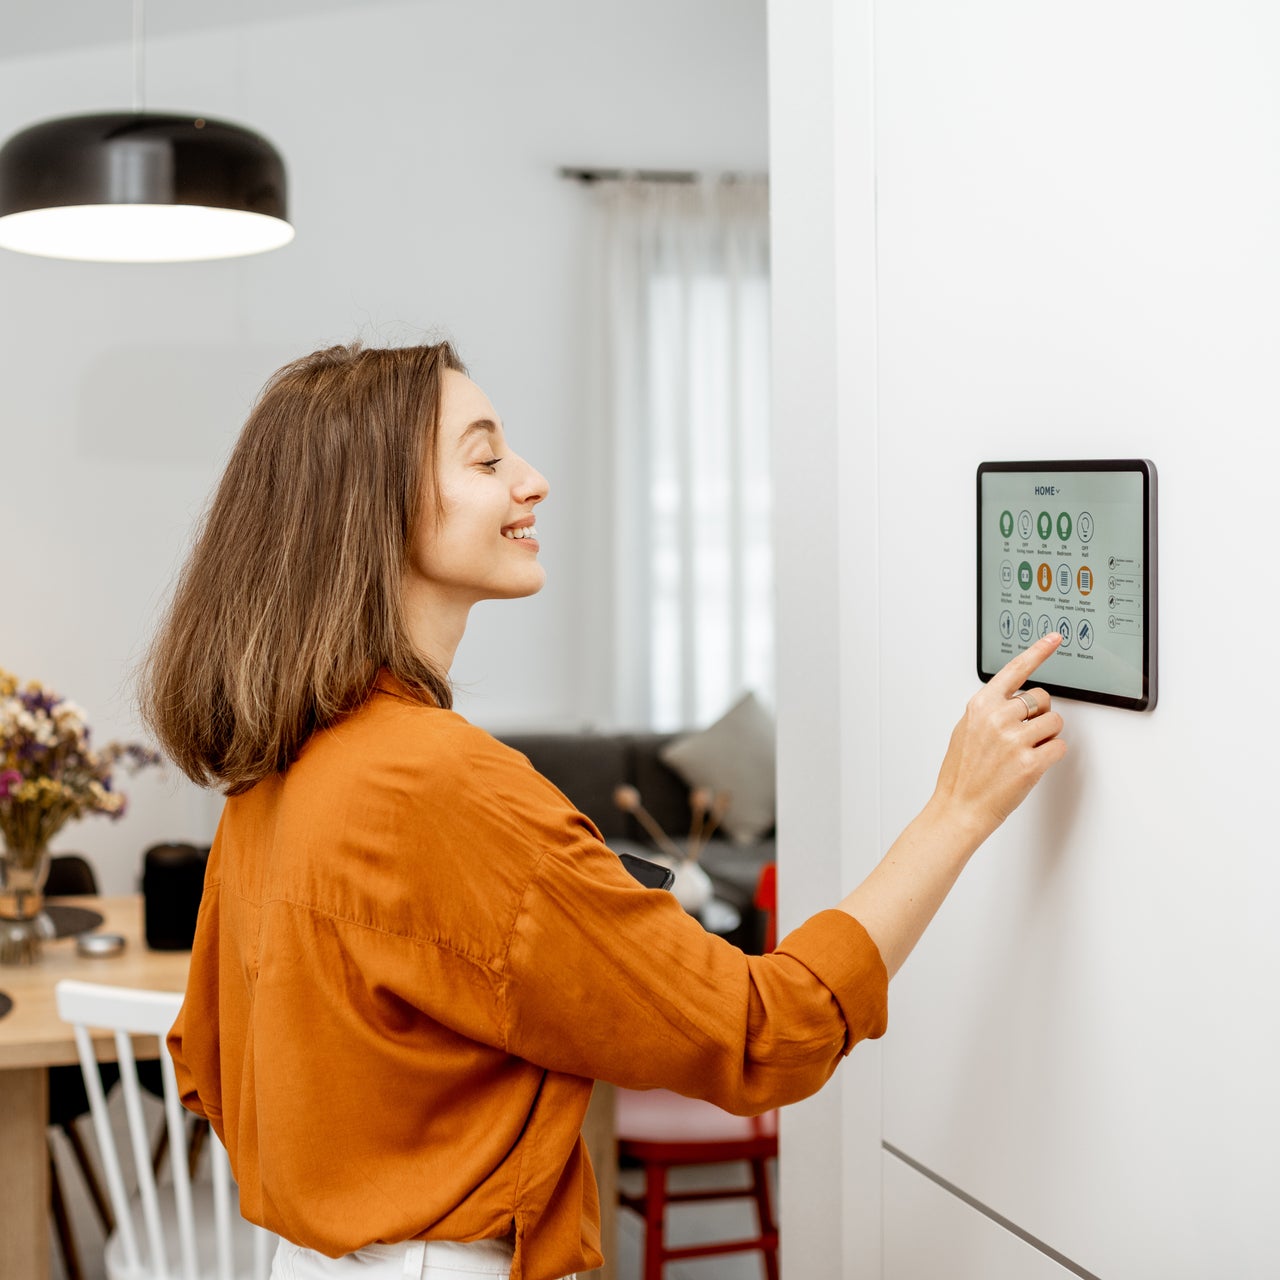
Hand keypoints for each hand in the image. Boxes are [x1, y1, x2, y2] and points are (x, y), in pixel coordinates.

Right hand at [931, 633, 1067, 840]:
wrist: (959, 807)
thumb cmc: (961, 773)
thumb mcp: (965, 730)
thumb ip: (988, 710)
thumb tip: (1013, 701)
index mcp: (981, 705)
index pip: (1015, 670)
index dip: (1038, 652)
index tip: (1054, 639)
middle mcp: (998, 718)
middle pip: (1042, 698)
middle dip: (1040, 713)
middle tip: (1025, 733)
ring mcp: (1014, 740)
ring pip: (1054, 722)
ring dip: (1047, 735)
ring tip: (1025, 751)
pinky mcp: (1030, 763)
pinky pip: (1059, 747)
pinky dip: (1052, 754)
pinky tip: (1033, 763)